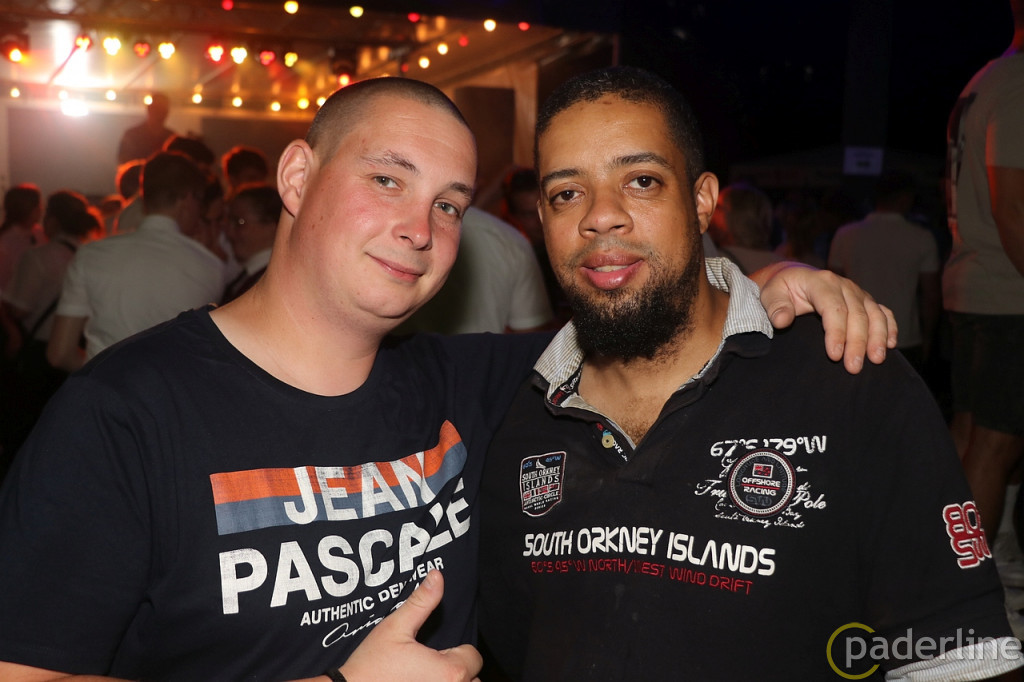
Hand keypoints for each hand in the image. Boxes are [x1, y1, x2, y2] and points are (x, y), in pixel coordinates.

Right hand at [336, 571, 481, 681]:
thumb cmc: (371, 667)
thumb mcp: (396, 628)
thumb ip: (421, 602)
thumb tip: (437, 575)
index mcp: (449, 672)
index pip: (473, 657)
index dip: (456, 651)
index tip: (433, 653)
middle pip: (472, 678)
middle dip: (457, 671)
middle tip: (428, 667)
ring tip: (424, 678)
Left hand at [753, 262, 897, 373]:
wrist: (793, 278)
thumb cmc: (781, 289)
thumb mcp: (770, 294)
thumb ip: (775, 306)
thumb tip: (782, 320)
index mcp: (821, 282)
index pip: (834, 308)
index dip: (837, 332)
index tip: (834, 356)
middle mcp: (843, 286)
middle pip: (857, 314)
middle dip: (857, 342)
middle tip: (854, 367)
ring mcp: (857, 293)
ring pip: (874, 314)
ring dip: (878, 337)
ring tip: (876, 360)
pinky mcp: (865, 301)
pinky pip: (883, 312)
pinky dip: (890, 327)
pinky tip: (890, 345)